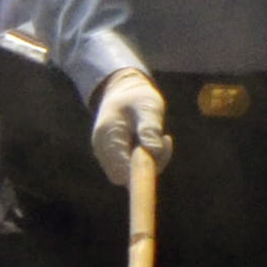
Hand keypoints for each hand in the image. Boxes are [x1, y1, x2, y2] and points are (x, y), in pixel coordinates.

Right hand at [90, 69, 169, 185]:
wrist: (123, 90)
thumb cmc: (136, 96)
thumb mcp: (147, 106)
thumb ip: (149, 128)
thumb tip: (153, 151)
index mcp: (107, 137)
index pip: (122, 171)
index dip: (141, 169)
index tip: (158, 151)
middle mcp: (103, 150)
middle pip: (124, 177)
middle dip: (148, 166)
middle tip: (163, 139)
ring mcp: (107, 155)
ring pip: (129, 174)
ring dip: (150, 161)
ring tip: (160, 135)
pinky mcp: (114, 156)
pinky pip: (131, 167)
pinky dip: (146, 158)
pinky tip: (153, 139)